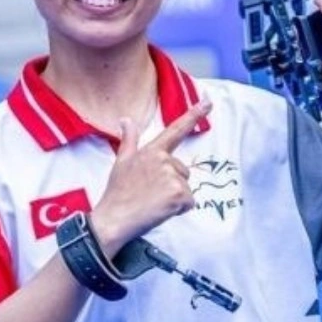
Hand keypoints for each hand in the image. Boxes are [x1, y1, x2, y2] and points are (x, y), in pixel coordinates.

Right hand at [90, 101, 210, 252]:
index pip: (176, 129)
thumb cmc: (117, 193)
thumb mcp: (121, 162)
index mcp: (152, 151)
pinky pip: (189, 203)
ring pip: (186, 188)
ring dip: (174, 198)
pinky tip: (160, 211)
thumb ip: (129, 140)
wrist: (113, 219)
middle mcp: (164, 160)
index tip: (208, 101)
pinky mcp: (179, 194)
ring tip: (153, 202)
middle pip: (183, 171)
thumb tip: (126, 119)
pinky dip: (179, 210)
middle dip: (172, 185)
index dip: (193, 114)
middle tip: (150, 194)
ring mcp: (172, 177)